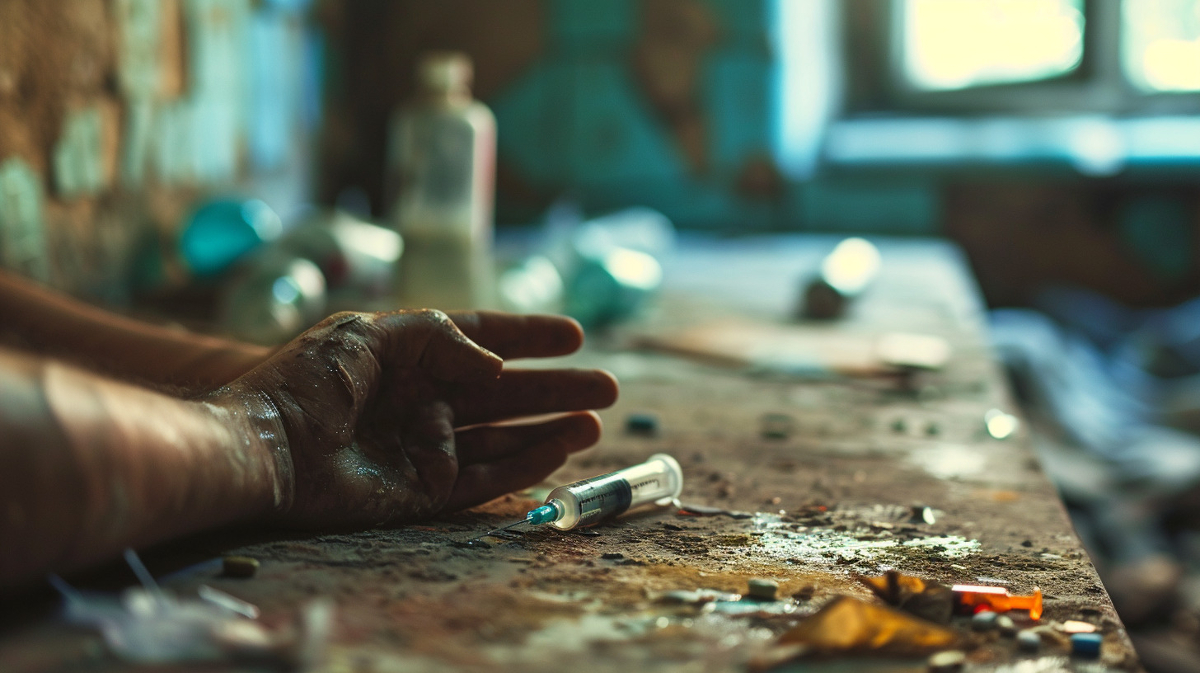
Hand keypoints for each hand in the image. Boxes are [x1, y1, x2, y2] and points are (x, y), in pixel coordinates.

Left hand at [228, 309, 617, 527]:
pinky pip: (486, 476)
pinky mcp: (424, 490)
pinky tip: (561, 447)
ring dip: (550, 426)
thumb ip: (438, 338)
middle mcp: (422, 399)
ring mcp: (425, 446)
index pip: (480, 340)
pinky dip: (525, 462)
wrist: (264, 448)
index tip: (572, 334)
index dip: (527, 336)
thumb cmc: (305, 383)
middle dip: (555, 387)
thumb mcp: (367, 334)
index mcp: (407, 356)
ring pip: (503, 436)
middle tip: (607, 384)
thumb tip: (495, 365)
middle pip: (504, 392)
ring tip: (595, 418)